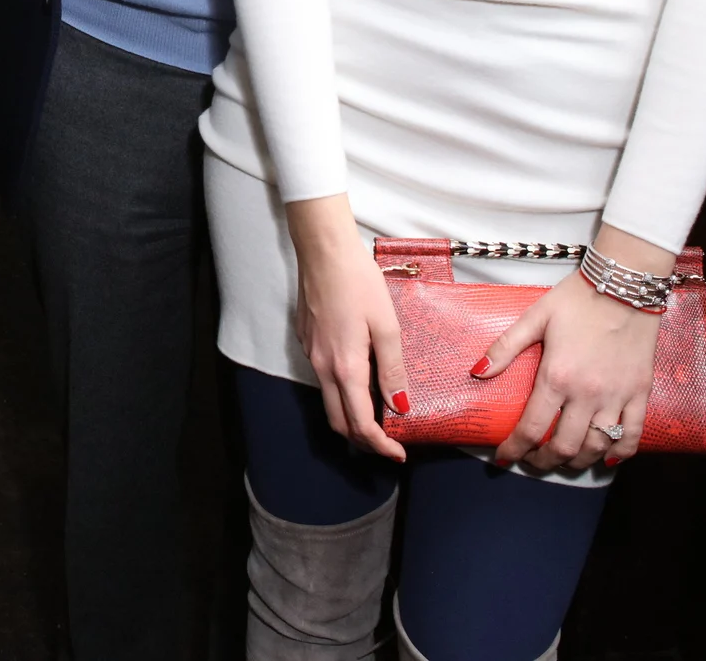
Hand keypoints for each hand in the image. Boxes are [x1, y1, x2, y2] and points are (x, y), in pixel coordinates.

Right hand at [286, 193, 408, 461]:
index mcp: (345, 367)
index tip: (398, 453)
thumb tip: (399, 407)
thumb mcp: (386, 326)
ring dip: (352, 417)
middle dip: (363, 440)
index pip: (360, 424)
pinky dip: (342, 392)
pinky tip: (361, 379)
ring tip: (380, 413)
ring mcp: (311, 355)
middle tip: (389, 442)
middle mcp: (322, 367)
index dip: (380, 446)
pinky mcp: (307, 341)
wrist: (324, 251)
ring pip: (329, 401)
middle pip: (338, 422)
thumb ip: (392, 370)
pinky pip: (323, 379)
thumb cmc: (358, 282)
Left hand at [477, 225, 669, 471]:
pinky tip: (606, 459)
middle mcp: (587, 393)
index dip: (514, 449)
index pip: (531, 427)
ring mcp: (617, 396)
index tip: (502, 457)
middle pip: (564, 446)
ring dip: (577, 462)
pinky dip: (619, 454)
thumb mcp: (534, 317)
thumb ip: (504, 347)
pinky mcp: (640, 393)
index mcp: (557, 376)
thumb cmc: (576, 299)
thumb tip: (476, 372)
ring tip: (562, 461)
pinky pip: (632, 435)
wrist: (624, 284)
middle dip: (543, 461)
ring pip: (596, 447)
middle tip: (531, 460)